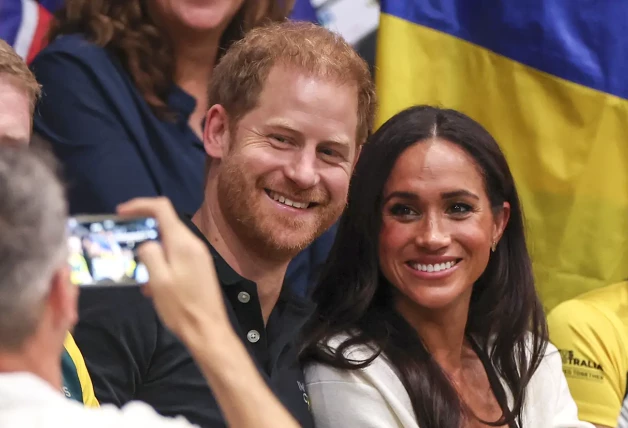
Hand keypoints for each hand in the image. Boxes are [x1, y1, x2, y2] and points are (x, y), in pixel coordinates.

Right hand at [116, 197, 228, 339]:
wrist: (208, 330)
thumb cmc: (181, 307)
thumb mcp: (159, 281)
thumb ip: (150, 255)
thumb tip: (146, 243)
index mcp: (183, 243)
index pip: (162, 208)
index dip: (140, 205)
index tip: (120, 213)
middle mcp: (194, 244)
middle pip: (166, 224)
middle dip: (143, 232)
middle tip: (124, 245)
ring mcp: (199, 256)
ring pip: (169, 243)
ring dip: (152, 254)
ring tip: (139, 276)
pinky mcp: (200, 268)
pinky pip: (176, 257)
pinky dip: (162, 265)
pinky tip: (153, 287)